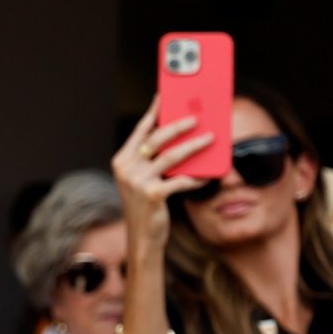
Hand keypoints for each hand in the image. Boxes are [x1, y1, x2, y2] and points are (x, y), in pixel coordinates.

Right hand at [111, 97, 212, 255]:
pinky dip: (197, 178)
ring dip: (194, 146)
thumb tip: (182, 140)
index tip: (164, 96)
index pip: (140, 130)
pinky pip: (181, 180)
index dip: (153, 112)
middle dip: (179, 126)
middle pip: (157, 139)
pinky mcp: (153, 194)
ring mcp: (137, 181)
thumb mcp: (144, 180)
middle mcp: (126, 168)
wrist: (142, 237)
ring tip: (210, 139)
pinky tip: (207, 177)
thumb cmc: (146, 206)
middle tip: (197, 119)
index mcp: (122, 160)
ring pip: (172, 156)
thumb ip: (155, 161)